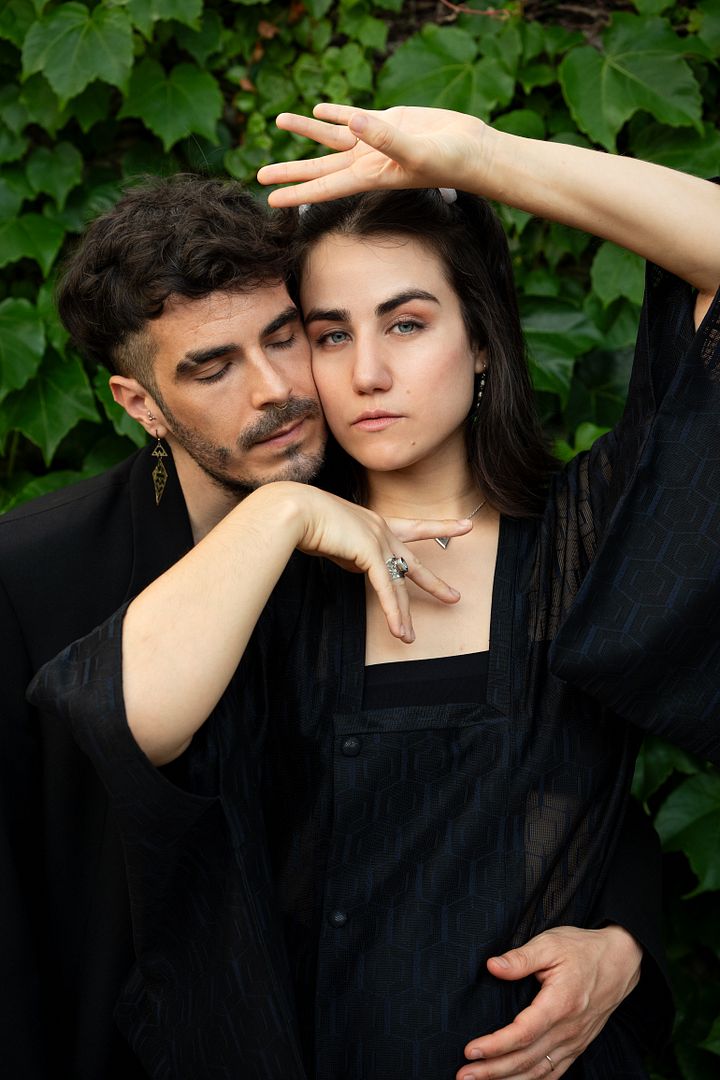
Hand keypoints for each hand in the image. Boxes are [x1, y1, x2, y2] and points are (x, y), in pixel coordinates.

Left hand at [257, 103, 490, 205]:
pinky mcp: (385, 122)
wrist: (471, 150)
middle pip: (318, 168)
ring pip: (330, 138)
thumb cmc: (449, 160)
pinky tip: (319, 109)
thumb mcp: (416, 151)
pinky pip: (352, 117)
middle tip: (259, 176)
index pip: (324, 188)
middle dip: (289, 171)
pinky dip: (334, 113)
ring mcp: (374, 142)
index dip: (295, 193)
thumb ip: (384, 137)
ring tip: (278, 120)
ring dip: (305, 130)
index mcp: (369, 176)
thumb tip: (351, 121)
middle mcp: (366, 162)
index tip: (270, 200)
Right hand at [293, 485, 471, 642]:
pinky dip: (391, 612)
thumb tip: (361, 567)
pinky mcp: (369, 552)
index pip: (414, 528)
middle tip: (455, 598)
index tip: (465, 526)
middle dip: (435, 584)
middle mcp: (382, 530)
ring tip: (410, 638)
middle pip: (414, 563)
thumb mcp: (337, 539)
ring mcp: (378, 540)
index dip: (441, 528)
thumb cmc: (307, 520)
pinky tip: (398, 631)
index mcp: (375, 523)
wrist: (294, 510)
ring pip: (397, 585)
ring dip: (401, 615)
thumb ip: (354, 553)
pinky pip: (385, 589)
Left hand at [457, 925, 642, 1078]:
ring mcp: (575, 1042)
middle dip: (493, 1071)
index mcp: (560, 1004)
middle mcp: (568, 1030)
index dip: (495, 1045)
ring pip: (539, 1072)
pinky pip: (554, 1073)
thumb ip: (520, 958)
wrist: (621, 961)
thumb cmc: (582, 949)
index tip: (470, 1050)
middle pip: (527, 1059)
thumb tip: (492, 966)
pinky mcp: (577, 1046)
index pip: (523, 1034)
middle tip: (463, 1076)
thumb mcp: (550, 943)